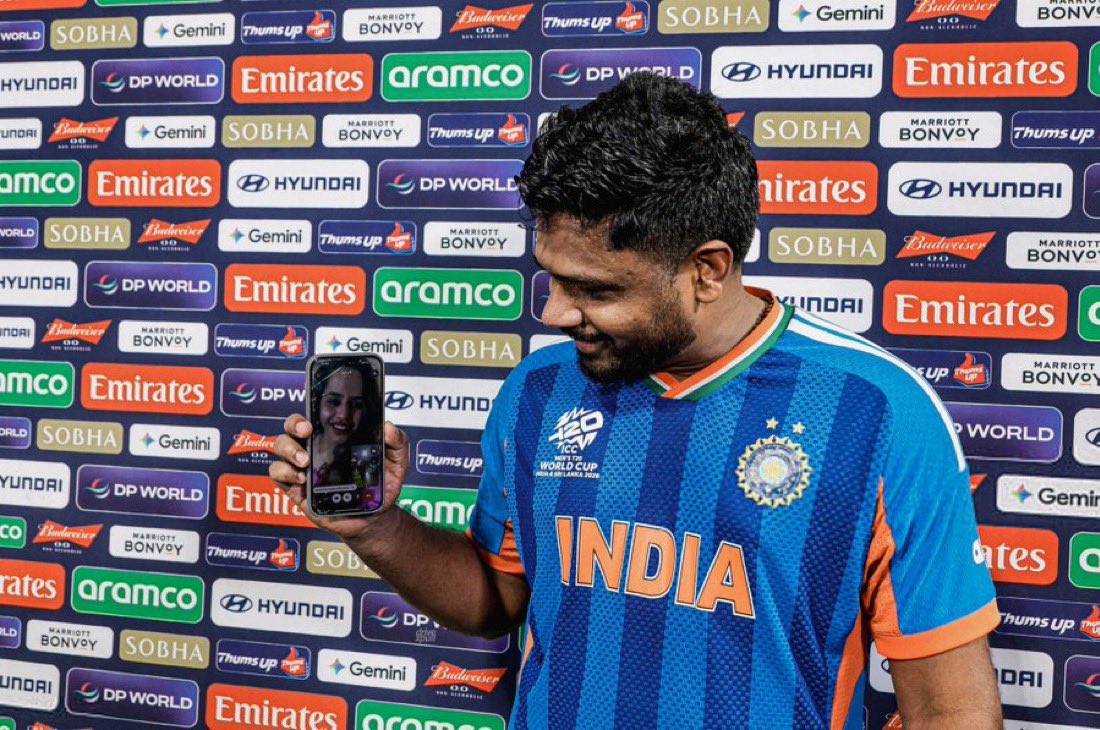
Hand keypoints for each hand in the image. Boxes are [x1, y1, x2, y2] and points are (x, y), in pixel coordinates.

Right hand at [269, 413, 409, 540]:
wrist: (374, 518)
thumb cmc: (380, 486)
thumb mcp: (396, 463)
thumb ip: (398, 443)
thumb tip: (388, 428)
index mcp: (334, 438)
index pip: (313, 416)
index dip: (307, 411)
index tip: (314, 418)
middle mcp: (314, 449)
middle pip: (290, 428)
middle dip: (293, 425)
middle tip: (307, 433)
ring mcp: (303, 469)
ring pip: (280, 448)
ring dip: (288, 451)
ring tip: (306, 462)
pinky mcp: (297, 490)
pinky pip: (278, 475)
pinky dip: (285, 473)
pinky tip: (302, 479)